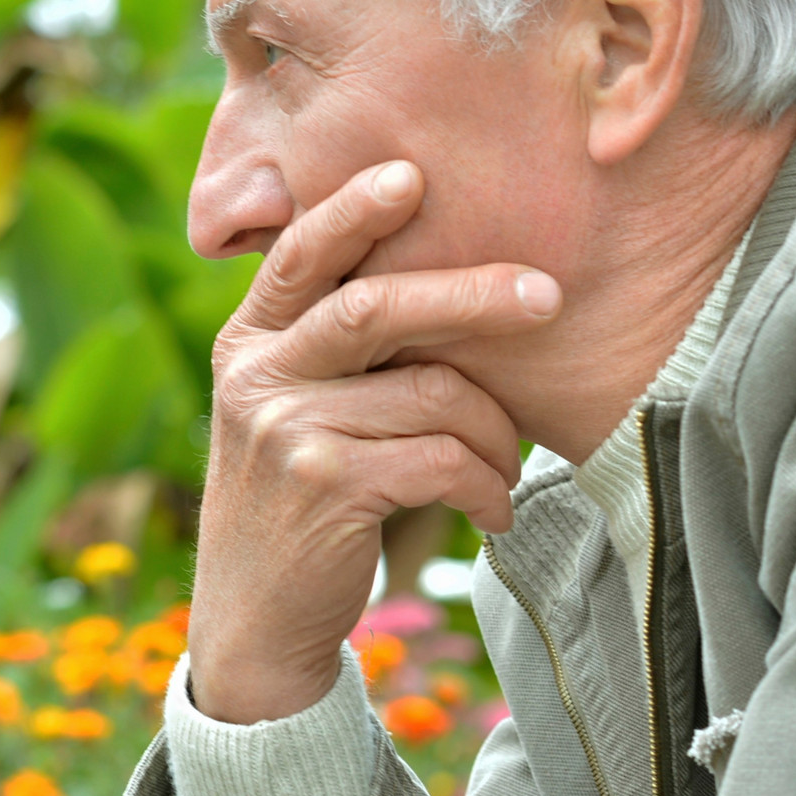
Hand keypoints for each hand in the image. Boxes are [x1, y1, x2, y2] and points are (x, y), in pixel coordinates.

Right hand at [187, 161, 559, 724]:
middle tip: (548, 298)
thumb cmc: (297, 504)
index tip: (413, 176)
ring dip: (496, 434)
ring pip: (433, 393)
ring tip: (508, 468)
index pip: (300, 256)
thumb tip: (454, 286)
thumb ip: (335, 353)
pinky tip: (490, 510)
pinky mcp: (324, 486)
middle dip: (473, 295)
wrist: (254, 619)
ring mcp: (285, 430)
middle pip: (377, 306)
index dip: (353, 210)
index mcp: (247, 343)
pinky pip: (441, 459)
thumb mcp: (292, 414)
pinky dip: (486, 486)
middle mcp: (255, 376)